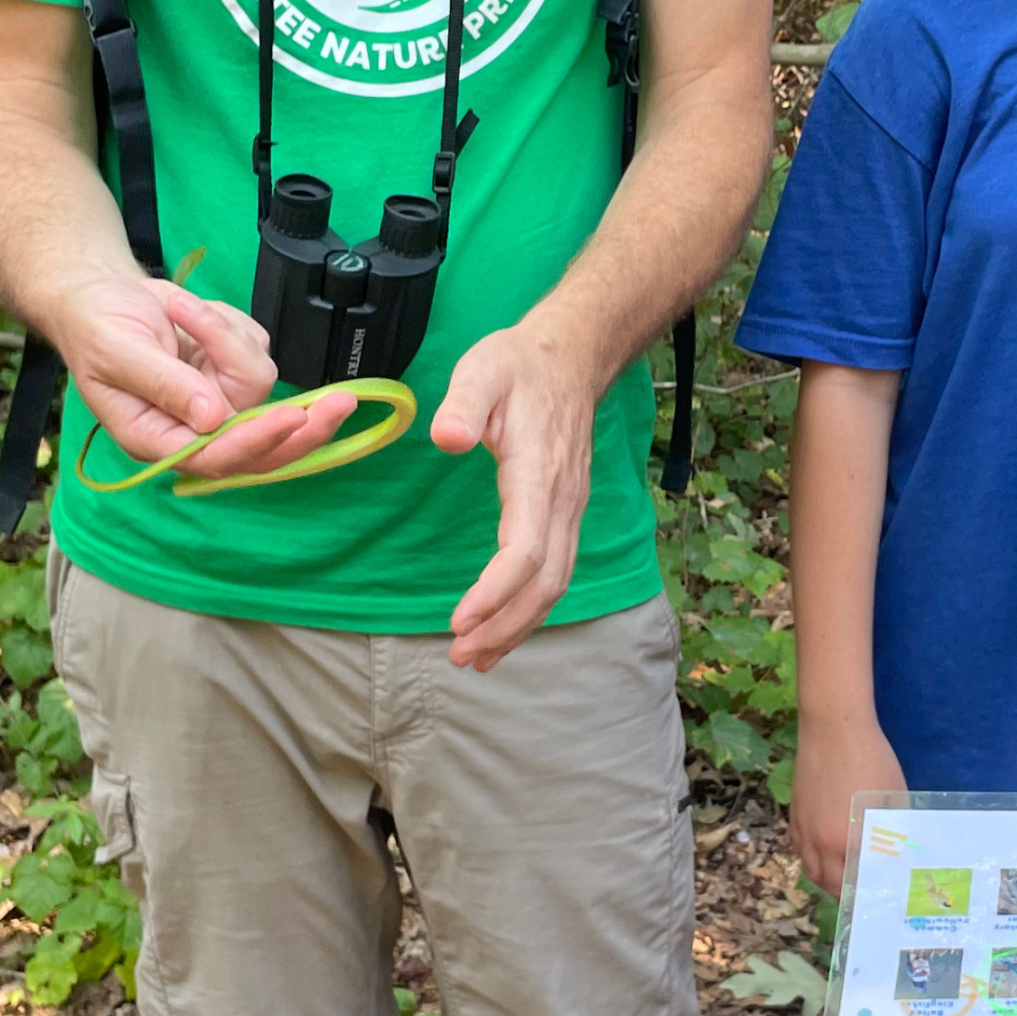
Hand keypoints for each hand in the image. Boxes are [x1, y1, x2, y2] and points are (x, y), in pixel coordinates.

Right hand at [55, 268, 354, 481]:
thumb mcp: (118, 352)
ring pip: (258, 379)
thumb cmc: (96, 327)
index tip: (290, 417)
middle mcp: (193, 425)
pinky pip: (254, 346)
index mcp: (157, 438)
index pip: (216, 456)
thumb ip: (165, 385)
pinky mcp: (231, 365)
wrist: (100, 293)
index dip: (255, 441)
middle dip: (303, 425)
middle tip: (341, 404)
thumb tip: (212, 420)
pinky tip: (189, 309)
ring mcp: (217, 395)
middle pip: (260, 442)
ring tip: (182, 308)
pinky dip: (228, 322)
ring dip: (225, 336)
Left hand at [432, 318, 604, 670]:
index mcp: (538, 471)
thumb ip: (464, 402)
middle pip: (546, 582)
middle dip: (505, 625)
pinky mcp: (565, 512)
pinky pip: (555, 573)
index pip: (526, 548)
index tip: (460, 620)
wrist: (569, 357)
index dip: (496, 591)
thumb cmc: (518, 365)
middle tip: (460, 656)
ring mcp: (569, 508)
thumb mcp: (483, 369)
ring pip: (556, 584)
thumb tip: (447, 438)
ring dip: (518, 626)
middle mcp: (562, 499)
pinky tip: (501, 629)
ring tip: (475, 658)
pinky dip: (529, 609)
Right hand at [790, 713, 904, 896]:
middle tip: (866, 891)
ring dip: (827, 880)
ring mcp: (804, 830)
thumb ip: (896, 831)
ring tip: (845, 877)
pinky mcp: (793, 815)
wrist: (833, 727)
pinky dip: (811, 859)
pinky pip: (799, 850)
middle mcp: (821, 844)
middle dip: (848, 894)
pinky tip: (824, 852)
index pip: (860, 883)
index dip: (872, 892)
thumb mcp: (894, 798)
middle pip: (831, 885)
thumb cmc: (871, 759)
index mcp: (850, 842)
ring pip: (811, 870)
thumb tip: (901, 854)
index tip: (885, 894)